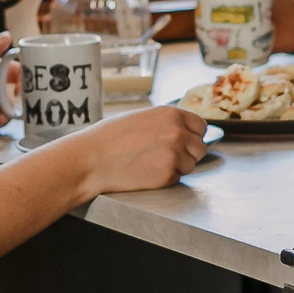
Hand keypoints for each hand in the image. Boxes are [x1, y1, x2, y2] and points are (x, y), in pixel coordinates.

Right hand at [71, 105, 207, 193]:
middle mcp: (178, 132)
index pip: (201, 126)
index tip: (185, 142)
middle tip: (166, 156)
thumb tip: (185, 131)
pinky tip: (146, 172)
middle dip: (188, 153)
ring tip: (151, 163)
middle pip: (200, 148)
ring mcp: (174, 154)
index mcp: (172, 114)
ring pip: (191, 165)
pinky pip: (177, 178)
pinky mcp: (168, 174)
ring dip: (177, 167)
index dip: (193, 136)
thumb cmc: (110, 137)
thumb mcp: (142, 117)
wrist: (92, 159)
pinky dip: (165, 178)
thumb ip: (166, 123)